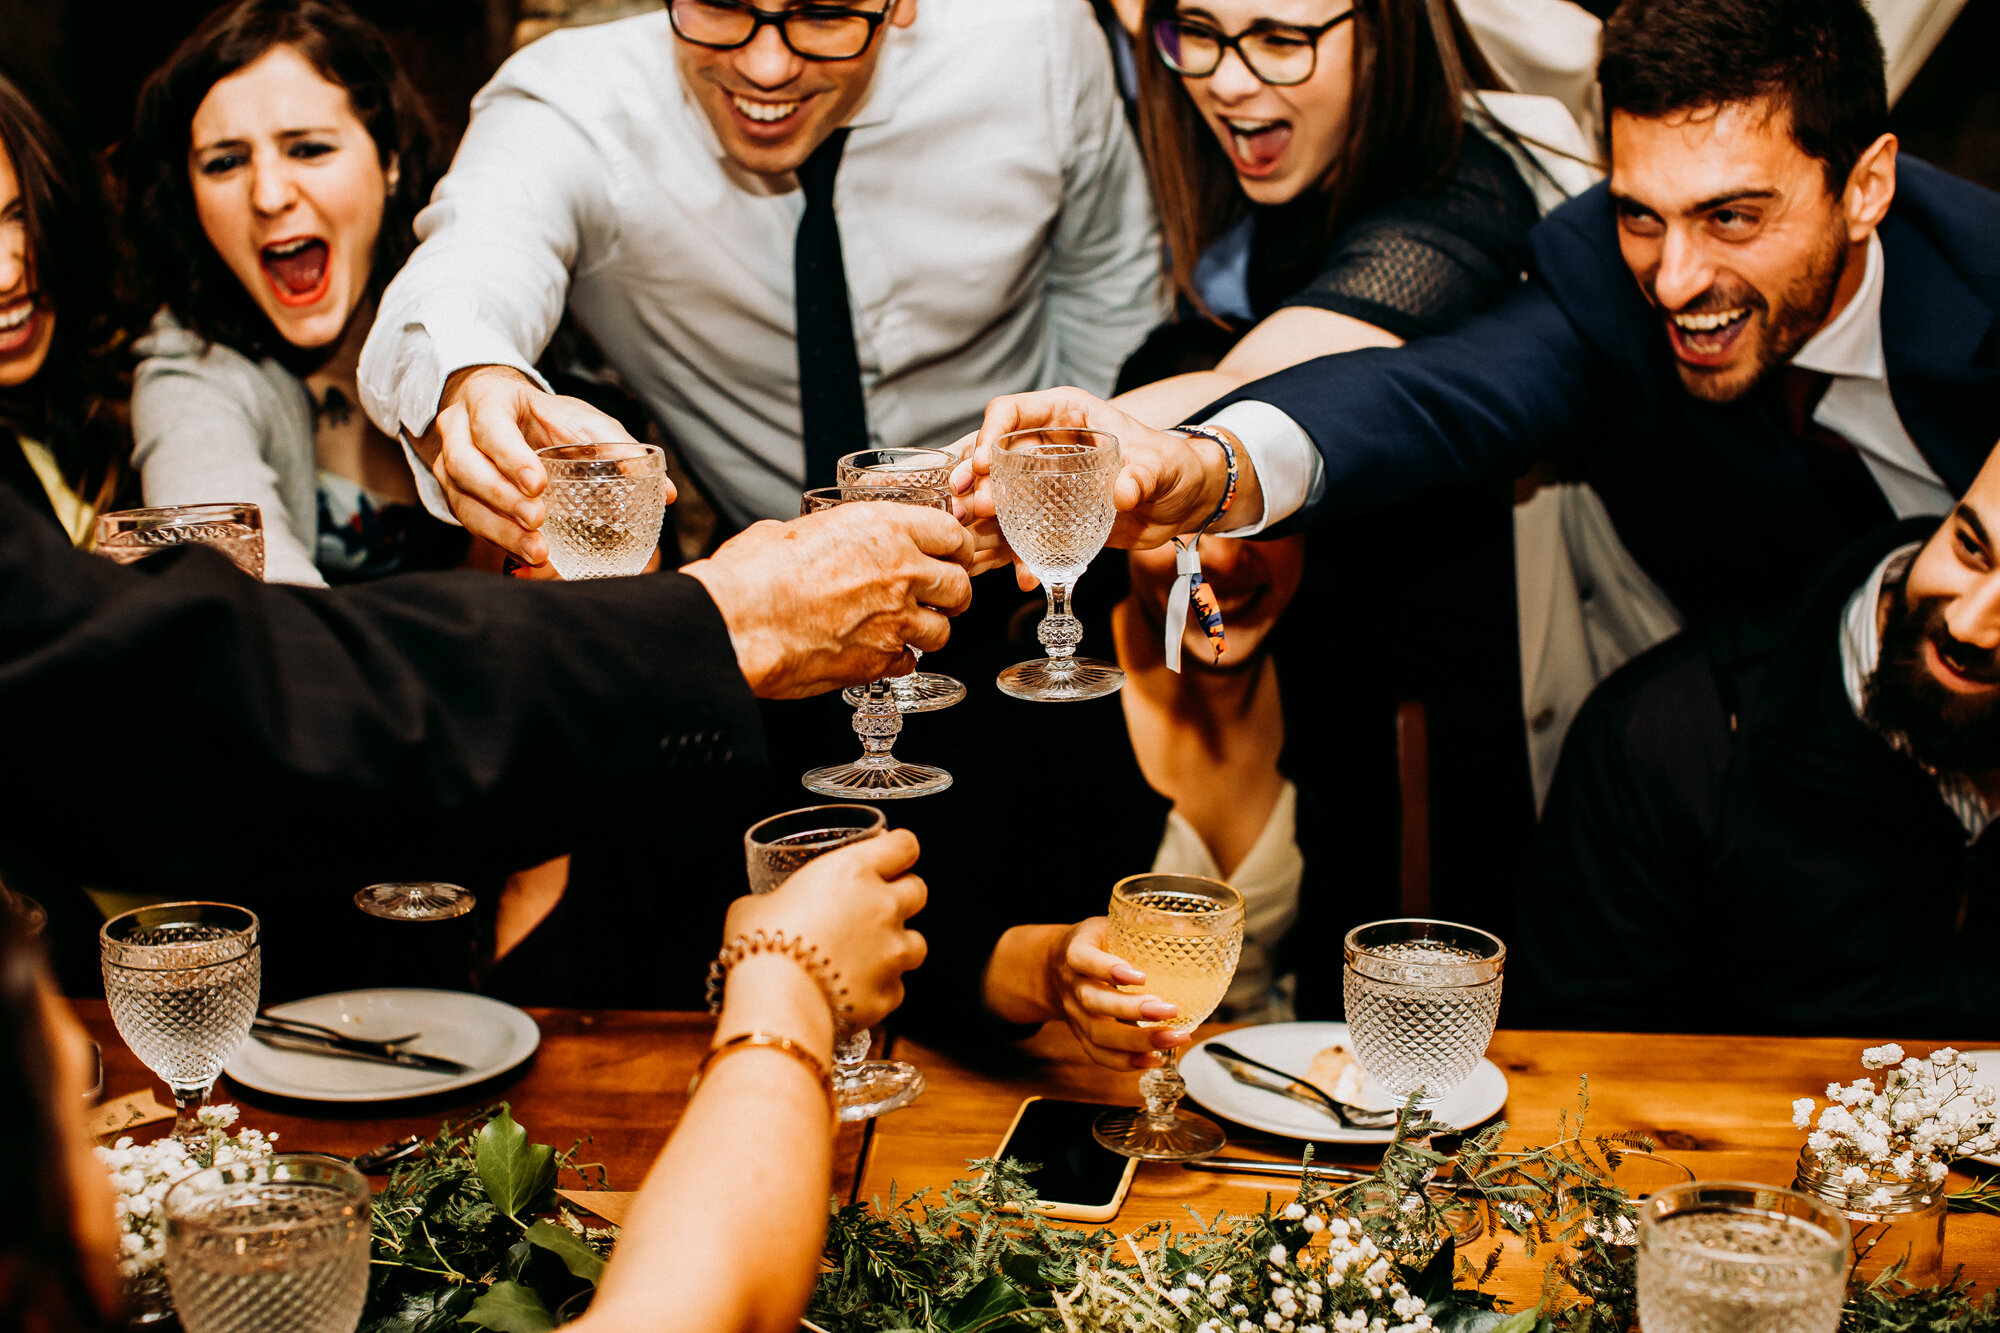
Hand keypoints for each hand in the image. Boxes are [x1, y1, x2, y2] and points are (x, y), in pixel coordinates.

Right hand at [417, 365, 675, 565]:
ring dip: (499, 529)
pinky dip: (497, 541)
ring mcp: (449, 465)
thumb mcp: (580, 421)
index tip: (538, 485)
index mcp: (488, 402)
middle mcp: (458, 432)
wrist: (499, 412)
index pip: (491, 427)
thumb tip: (667, 492)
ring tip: (536, 552)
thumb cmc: (543, 417)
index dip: (510, 457)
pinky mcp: (456, 495)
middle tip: (537, 521)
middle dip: (502, 497)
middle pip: (467, 466)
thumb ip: (619, 449)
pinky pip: (469, 521)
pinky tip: (525, 559)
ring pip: (462, 499)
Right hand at [685, 503, 973, 698]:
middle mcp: (900, 573)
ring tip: (908, 629)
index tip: (951, 554)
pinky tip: (878, 653)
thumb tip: (813, 538)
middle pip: (959, 585)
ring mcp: (894, 621)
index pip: (950, 533)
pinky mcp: (879, 662)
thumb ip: (821, 534)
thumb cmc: (754, 575)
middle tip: (941, 597)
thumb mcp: (790, 530)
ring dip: (929, 630)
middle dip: (953, 593)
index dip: (954, 546)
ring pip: (942, 631)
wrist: (740, 624)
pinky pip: (908, 663)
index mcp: (883, 529)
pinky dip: (898, 660)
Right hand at [724, 830, 928, 1030]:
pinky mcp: (890, 994)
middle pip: (918, 890)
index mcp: (853, 872)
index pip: (903, 845)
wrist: (776, 1004)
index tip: (890, 856)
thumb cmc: (762, 948)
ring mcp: (893, 952)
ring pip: (917, 942)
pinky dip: (880, 989)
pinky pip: (896, 988)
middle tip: (874, 908)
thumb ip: (773, 900)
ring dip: (897, 946)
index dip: (899, 850)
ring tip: (866, 957)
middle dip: (902, 896)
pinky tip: (853, 992)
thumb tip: (763, 910)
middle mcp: (883, 907)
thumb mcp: (753, 907)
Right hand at [950, 388, 1242, 559]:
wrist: (1185, 505)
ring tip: (977, 536)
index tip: (984, 462)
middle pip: (996, 455)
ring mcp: (1047, 482)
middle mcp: (1049, 445)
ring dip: (987, 517)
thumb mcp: (1162, 467)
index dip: (992, 432)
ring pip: (1002, 495)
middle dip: (976, 480)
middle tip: (972, 506)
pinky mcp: (1054, 516)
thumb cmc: (1175, 468)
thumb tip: (1123, 490)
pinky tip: (1024, 574)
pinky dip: (1020, 553)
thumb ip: (1143, 475)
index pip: (1013, 411)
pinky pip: (1025, 531)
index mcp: (1067, 415)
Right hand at [993, 918, 1187, 1070]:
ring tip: (1174, 1037)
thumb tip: (1194, 926)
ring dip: (1137, 1041)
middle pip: (1093, 1002)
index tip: (1139, 975)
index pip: (1082, 959)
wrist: (1055, 966)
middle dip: (1132, 1010)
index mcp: (1075, 950)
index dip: (1106, 968)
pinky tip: (1156, 1058)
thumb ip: (1145, 926)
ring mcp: (1073, 1013)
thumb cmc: (1097, 942)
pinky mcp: (1081, 1035)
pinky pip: (1098, 1054)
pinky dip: (1127, 1061)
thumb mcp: (1111, 924)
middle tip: (1169, 1010)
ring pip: (1097, 1034)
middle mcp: (1071, 984)